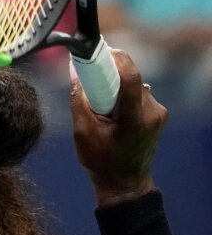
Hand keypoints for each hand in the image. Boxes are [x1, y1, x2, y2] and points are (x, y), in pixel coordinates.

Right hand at [70, 49, 167, 202]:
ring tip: (101, 107)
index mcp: (135, 118)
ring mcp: (158, 113)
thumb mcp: (82, 132)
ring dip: (116, 88)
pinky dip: (122, 96)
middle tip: (91, 83)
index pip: (131, 77)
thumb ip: (79, 101)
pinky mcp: (158, 114)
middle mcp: (153, 112)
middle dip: (109, 76)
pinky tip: (111, 112)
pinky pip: (138, 94)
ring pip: (134, 86)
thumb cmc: (101, 161)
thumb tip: (76, 75)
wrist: (124, 183)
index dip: (116, 59)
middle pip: (131, 79)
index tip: (99, 51)